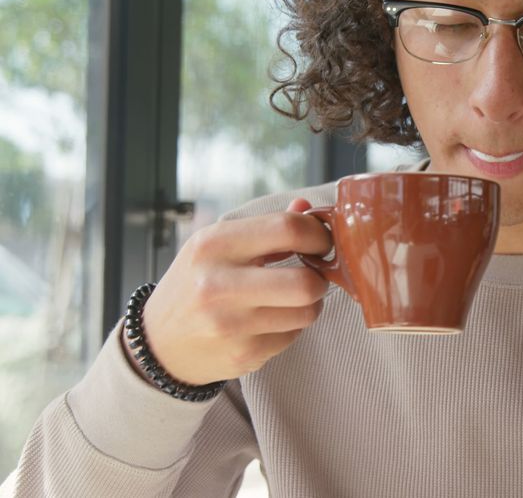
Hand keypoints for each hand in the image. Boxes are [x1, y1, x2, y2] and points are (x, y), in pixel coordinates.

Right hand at [129, 198, 331, 385]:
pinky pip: (294, 336)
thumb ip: (266, 226)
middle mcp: (217, 285)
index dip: (318, 235)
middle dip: (320, 278)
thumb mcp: (219, 245)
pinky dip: (291, 327)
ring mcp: (229, 325)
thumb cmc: (197, 283)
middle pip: (305, 283)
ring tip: (291, 298)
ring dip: (310, 304)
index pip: (287, 229)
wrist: (160, 342)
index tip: (321, 242)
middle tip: (313, 275)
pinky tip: (269, 321)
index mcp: (214, 244)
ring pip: (307, 312)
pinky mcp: (242, 355)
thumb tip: (308, 207)